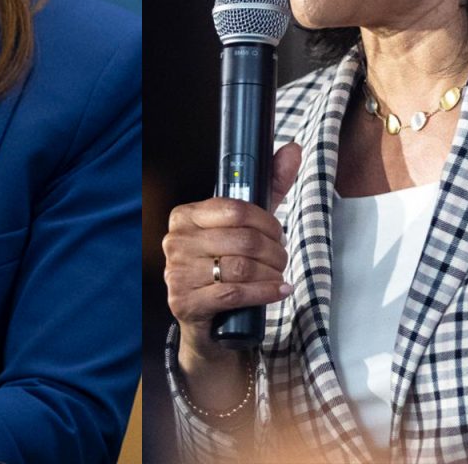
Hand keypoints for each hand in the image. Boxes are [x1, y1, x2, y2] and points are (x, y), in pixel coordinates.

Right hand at [163, 142, 300, 360]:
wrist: (207, 319)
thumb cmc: (225, 264)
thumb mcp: (246, 224)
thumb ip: (270, 185)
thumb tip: (292, 149)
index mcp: (185, 215)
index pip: (236, 209)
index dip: (267, 222)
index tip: (278, 233)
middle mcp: (175, 241)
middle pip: (243, 240)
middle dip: (274, 252)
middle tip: (281, 259)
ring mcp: (176, 272)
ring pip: (241, 268)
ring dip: (271, 274)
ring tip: (279, 276)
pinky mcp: (184, 302)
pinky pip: (234, 293)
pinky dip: (264, 293)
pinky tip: (277, 291)